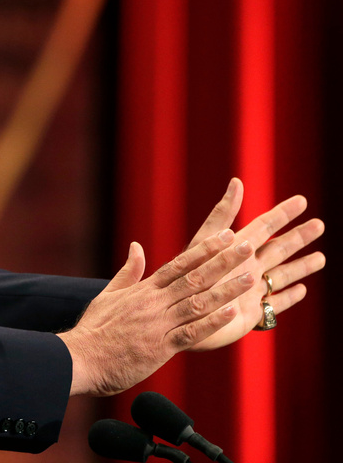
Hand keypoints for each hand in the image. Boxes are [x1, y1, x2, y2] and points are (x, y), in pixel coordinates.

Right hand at [58, 230, 253, 396]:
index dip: (204, 249)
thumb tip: (136, 246)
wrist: (80, 358)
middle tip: (247, 247)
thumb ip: (128, 272)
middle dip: (223, 262)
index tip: (225, 235)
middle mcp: (154, 303)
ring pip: (198, 302)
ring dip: (226, 290)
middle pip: (194, 277)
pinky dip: (212, 323)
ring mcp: (158, 324)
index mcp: (143, 290)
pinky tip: (231, 314)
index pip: (179, 264)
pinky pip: (191, 333)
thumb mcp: (108, 294)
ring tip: (250, 278)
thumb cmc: (93, 330)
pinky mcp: (160, 347)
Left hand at [186, 179, 324, 350]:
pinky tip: (302, 290)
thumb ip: (223, 215)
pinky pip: (275, 305)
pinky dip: (289, 297)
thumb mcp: (205, 241)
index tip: (302, 200)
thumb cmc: (187, 275)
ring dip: (302, 266)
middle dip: (299, 237)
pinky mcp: (251, 315)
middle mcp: (246, 268)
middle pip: (279, 248)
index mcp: (235, 249)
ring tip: (321, 258)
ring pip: (283, 275)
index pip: (265, 226)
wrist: (175, 315)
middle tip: (320, 224)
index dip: (283, 213)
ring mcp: (250, 291)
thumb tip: (237, 181)